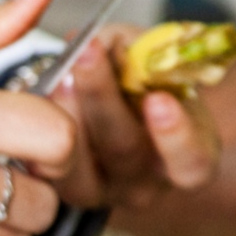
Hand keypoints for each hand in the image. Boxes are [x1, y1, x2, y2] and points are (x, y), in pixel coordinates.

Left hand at [49, 23, 219, 209]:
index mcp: (191, 160)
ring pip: (78, 160)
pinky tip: (44, 91)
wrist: (118, 117)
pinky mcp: (64, 189)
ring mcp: (103, 193)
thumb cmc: (150, 89)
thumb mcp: (158, 67)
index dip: (176, 135)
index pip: (191, 162)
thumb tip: (102, 42)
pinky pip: (50, 163)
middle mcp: (147, 186)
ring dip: (67, 106)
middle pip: (122, 149)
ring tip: (61, 70)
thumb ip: (138, 52)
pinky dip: (44, 123)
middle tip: (87, 52)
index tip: (158, 99)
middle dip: (102, 95)